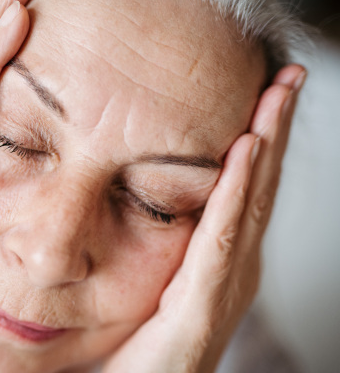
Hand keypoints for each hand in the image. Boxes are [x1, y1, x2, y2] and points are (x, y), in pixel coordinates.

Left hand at [102, 64, 306, 372]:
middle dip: (275, 127)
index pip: (242, 189)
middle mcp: (232, 268)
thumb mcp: (153, 283)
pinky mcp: (201, 305)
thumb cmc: (141, 348)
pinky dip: (237, 191)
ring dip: (266, 143)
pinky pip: (221, 237)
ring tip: (278, 95)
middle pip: (257, 186)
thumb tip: (132, 192)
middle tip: (290, 76)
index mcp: (220, 260)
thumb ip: (157, 244)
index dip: (260, 140)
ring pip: (248, 202)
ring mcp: (224, 286)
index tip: (266, 91)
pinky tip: (246, 151)